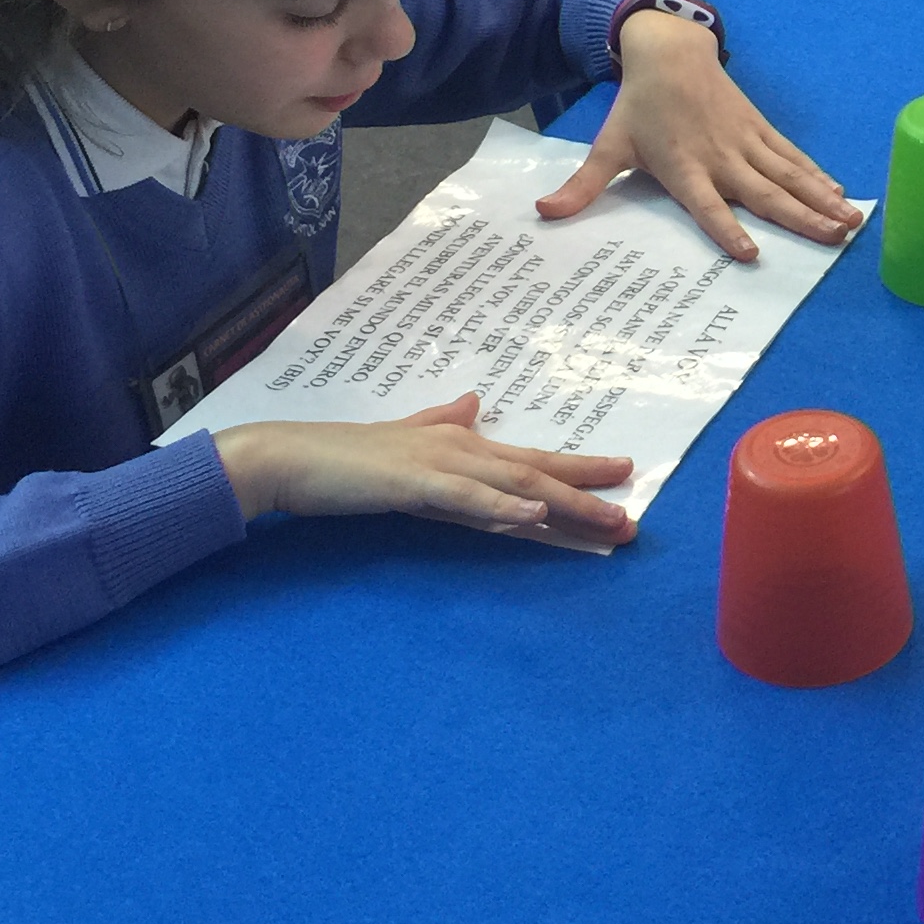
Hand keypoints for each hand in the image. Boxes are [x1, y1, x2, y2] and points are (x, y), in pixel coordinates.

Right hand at [215, 393, 635, 549]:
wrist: (289, 458)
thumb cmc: (343, 457)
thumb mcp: (403, 440)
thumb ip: (440, 425)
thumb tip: (473, 403)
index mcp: (460, 443)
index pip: (531, 460)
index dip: (579, 471)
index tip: (624, 479)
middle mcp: (459, 447)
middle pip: (537, 471)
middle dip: (589, 495)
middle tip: (634, 519)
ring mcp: (438, 463)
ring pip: (515, 484)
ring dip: (565, 504)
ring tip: (607, 520)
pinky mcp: (412, 483)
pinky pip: (466, 499)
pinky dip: (502, 508)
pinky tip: (533, 516)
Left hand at [540, 9, 860, 260]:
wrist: (670, 52)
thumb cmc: (639, 107)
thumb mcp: (609, 145)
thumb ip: (584, 185)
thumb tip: (544, 212)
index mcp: (684, 167)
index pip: (707, 205)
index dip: (727, 228)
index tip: (750, 253)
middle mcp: (721, 157)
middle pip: (764, 192)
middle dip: (800, 216)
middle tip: (832, 237)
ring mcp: (746, 142)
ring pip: (788, 175)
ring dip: (820, 199)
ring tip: (849, 221)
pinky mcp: (760, 129)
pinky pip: (791, 156)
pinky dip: (816, 174)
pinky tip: (838, 192)